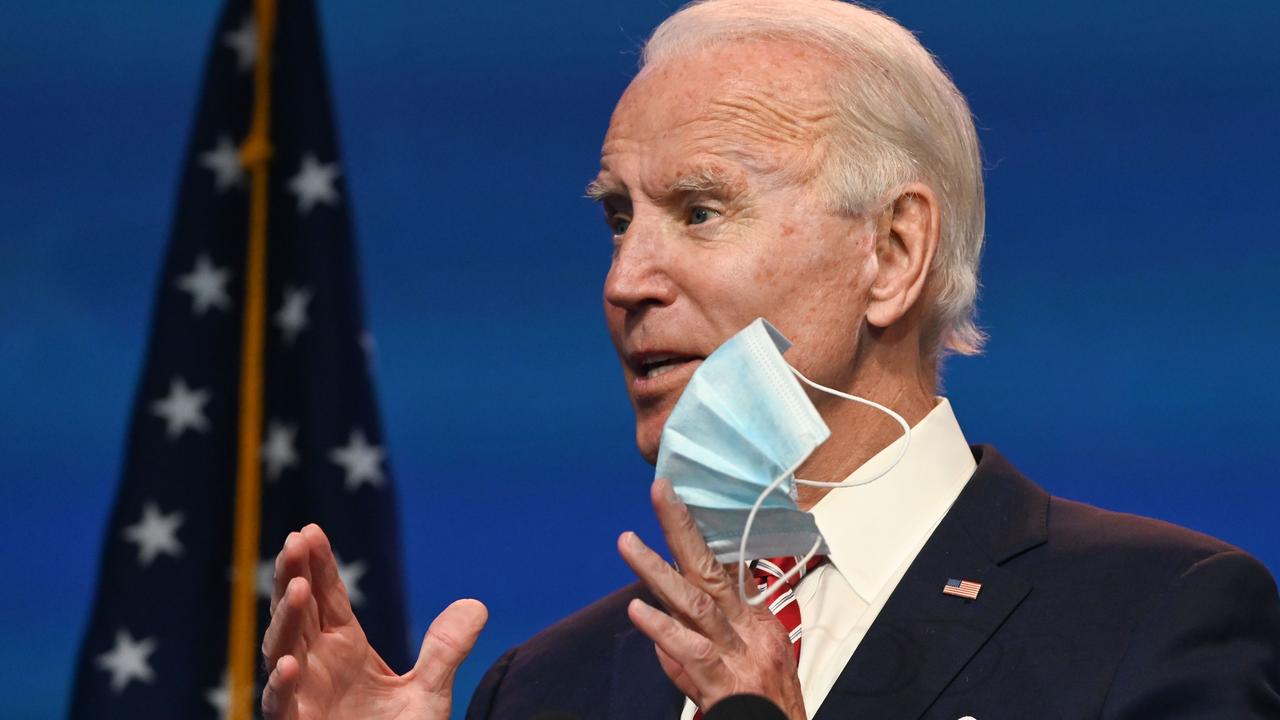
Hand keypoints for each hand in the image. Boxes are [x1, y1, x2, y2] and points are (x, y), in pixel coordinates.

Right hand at [260, 523, 486, 719]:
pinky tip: (289, 664)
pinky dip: (281, 685)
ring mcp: (302, 696)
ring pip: (281, 650)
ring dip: (285, 620)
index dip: (318, 565)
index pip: (327, 597)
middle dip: (292, 576)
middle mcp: (316, 665)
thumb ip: (445, 651)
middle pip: (297, 612)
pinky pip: (280, 705)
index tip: (310, 531)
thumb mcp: (429, 693)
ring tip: (297, 588)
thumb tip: (475, 606)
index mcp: (343, 648)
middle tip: (295, 541)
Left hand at [617, 479, 805, 719]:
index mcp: (755, 621)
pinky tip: (637, 610)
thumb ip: (713, 636)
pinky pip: (691, 651)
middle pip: (710, 570)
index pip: (723, 567)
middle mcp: (747, 631)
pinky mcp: (723, 684)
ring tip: (628, 543)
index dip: (697, 533)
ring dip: (658, 570)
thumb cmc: (771, 704)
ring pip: (695, 603)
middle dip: (682, 528)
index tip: (673, 500)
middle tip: (659, 492)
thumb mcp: (759, 657)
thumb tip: (670, 623)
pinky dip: (663, 630)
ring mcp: (736, 655)